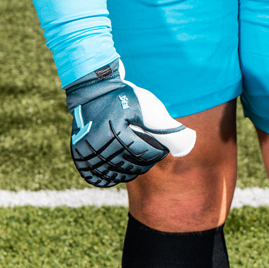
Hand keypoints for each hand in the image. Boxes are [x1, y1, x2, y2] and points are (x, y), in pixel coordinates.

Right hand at [64, 61, 195, 187]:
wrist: (92, 89)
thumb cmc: (123, 95)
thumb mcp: (147, 106)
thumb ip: (166, 125)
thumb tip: (188, 141)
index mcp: (119, 132)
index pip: (145, 154)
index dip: (158, 153)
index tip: (161, 149)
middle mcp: (101, 143)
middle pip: (130, 166)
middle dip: (144, 164)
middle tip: (149, 157)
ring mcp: (87, 150)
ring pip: (113, 174)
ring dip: (128, 173)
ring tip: (135, 164)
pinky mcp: (79, 152)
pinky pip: (94, 175)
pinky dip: (107, 178)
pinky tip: (117, 174)